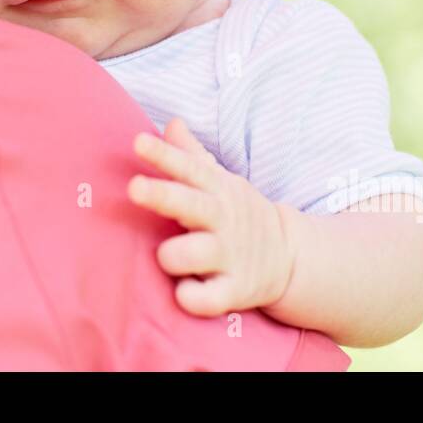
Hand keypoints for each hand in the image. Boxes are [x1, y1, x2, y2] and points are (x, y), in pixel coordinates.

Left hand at [127, 117, 295, 316]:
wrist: (288, 257)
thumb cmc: (237, 215)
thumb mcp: (221, 181)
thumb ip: (192, 155)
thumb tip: (172, 123)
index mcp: (217, 190)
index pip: (189, 167)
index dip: (164, 155)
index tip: (138, 141)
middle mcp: (223, 220)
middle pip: (190, 204)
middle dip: (162, 196)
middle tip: (134, 187)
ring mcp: (230, 256)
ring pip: (195, 254)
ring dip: (173, 255)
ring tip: (166, 256)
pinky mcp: (236, 290)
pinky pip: (210, 299)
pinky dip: (193, 297)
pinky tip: (182, 292)